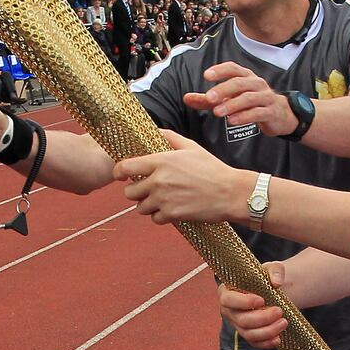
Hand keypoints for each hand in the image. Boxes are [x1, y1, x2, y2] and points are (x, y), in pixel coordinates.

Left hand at [113, 130, 250, 224]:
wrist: (230, 193)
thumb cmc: (212, 169)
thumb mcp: (192, 147)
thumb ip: (170, 138)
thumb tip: (155, 131)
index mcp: (161, 161)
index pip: (125, 167)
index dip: (119, 172)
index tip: (121, 174)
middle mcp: (159, 181)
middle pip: (129, 192)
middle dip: (135, 191)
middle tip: (146, 189)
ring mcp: (164, 199)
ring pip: (140, 207)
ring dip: (147, 205)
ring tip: (161, 199)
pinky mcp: (171, 215)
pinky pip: (154, 219)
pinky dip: (160, 216)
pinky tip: (171, 209)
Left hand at [183, 62, 299, 136]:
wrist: (280, 115)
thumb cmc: (251, 103)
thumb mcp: (229, 99)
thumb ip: (208, 100)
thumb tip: (186, 98)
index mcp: (245, 76)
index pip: (232, 68)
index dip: (220, 70)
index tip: (206, 76)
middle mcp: (256, 83)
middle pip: (239, 83)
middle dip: (223, 89)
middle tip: (208, 98)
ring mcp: (265, 97)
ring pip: (248, 98)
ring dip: (231, 104)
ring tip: (217, 112)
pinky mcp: (271, 111)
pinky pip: (258, 112)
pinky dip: (244, 116)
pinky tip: (232, 120)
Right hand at [219, 262, 288, 348]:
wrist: (273, 290)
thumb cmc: (266, 277)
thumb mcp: (272, 268)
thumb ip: (275, 270)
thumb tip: (277, 282)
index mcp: (227, 291)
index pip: (227, 300)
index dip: (243, 302)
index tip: (262, 300)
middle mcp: (229, 310)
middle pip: (241, 320)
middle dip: (262, 318)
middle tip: (279, 311)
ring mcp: (238, 324)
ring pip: (248, 334)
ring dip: (267, 331)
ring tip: (284, 322)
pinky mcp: (248, 334)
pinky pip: (255, 343)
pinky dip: (266, 343)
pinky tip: (279, 338)